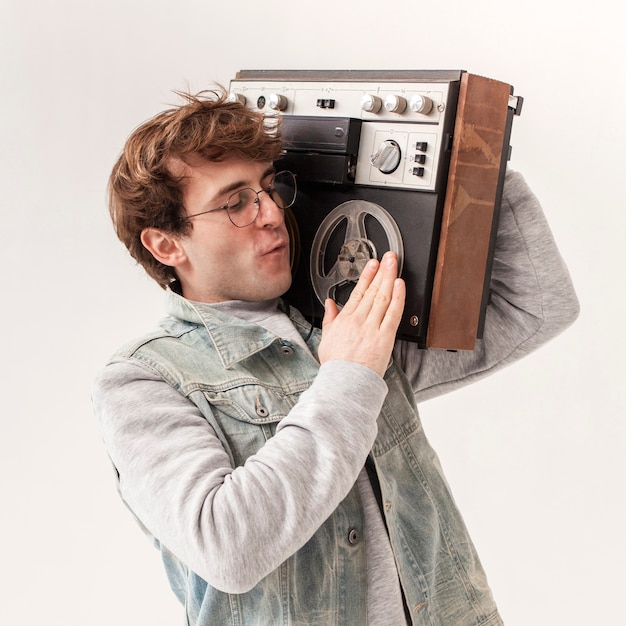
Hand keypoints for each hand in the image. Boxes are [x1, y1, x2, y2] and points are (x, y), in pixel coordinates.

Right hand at [318, 251, 405, 376]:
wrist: (344, 382)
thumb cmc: (337, 364)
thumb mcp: (327, 338)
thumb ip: (330, 318)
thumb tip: (329, 303)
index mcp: (346, 319)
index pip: (358, 292)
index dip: (367, 275)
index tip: (373, 263)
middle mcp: (359, 320)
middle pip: (372, 291)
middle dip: (381, 271)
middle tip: (388, 257)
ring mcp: (372, 327)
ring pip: (383, 298)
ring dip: (389, 278)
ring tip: (394, 265)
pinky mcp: (385, 337)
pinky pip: (393, 313)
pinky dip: (397, 298)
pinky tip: (400, 285)